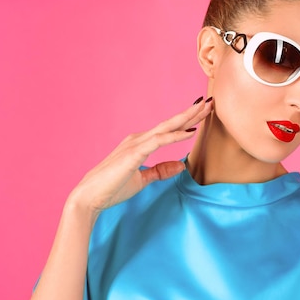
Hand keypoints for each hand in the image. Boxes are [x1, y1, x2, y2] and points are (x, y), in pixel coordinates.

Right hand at [69, 97, 212, 216]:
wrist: (89, 197)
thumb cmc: (111, 188)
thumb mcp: (142, 180)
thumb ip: (160, 171)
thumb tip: (181, 165)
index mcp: (140, 143)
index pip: (168, 130)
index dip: (187, 121)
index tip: (203, 114)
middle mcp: (139, 139)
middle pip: (171, 123)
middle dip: (192, 112)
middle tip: (211, 101)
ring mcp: (136, 144)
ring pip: (167, 127)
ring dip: (187, 117)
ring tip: (204, 108)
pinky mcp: (134, 153)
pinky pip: (159, 141)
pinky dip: (175, 136)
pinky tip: (190, 132)